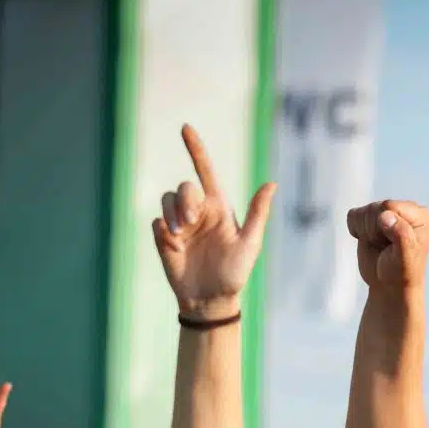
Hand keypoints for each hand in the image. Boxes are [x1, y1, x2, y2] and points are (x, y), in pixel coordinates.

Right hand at [151, 125, 275, 319]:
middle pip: (184, 188)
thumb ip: (258, 213)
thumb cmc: (235, 272)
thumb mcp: (250, 243)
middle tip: (191, 223)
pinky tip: (173, 245)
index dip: (196, 149)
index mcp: (219, 207)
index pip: (205, 171)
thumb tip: (272, 184)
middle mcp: (198, 211)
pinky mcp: (164, 238)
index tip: (185, 127)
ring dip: (172, 212)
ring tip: (180, 233)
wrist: (212, 299)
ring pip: (166, 200)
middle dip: (185, 201)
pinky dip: (162, 229)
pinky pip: (156, 221)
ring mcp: (180, 224)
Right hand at [347, 199, 428, 300]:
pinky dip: (356, 230)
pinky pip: (353, 215)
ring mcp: (387, 212)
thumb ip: (400, 235)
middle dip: (374, 230)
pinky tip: (370, 241)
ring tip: (379, 245)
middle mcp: (405, 209)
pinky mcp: (370, 217)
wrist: (389, 286)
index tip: (392, 245)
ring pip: (364, 211)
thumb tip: (385, 216)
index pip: (389, 206)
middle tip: (385, 247)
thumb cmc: (401, 273)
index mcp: (419, 215)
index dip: (384, 227)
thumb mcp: (405, 257)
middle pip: (375, 208)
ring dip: (366, 232)